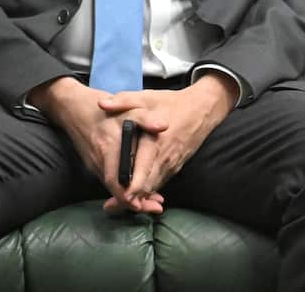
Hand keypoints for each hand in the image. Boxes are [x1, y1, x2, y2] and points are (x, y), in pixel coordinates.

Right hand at [29, 76, 167, 213]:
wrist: (73, 108)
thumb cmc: (104, 108)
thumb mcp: (129, 107)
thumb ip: (146, 119)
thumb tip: (164, 126)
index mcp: (109, 149)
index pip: (117, 182)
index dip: (130, 197)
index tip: (147, 205)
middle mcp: (100, 162)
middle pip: (117, 191)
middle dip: (136, 202)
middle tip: (156, 207)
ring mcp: (95, 164)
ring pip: (114, 187)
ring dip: (131, 195)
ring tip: (152, 202)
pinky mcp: (94, 163)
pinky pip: (110, 180)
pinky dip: (123, 187)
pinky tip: (138, 187)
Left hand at [96, 73, 238, 212]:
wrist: (203, 108)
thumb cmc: (172, 103)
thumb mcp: (146, 98)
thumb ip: (123, 101)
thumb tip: (101, 104)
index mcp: (155, 142)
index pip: (142, 173)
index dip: (130, 189)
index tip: (116, 197)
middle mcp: (165, 158)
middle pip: (147, 187)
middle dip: (130, 199)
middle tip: (111, 206)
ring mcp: (172, 164)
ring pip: (154, 188)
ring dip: (139, 198)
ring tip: (119, 205)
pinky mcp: (176, 166)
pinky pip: (160, 182)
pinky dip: (148, 191)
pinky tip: (136, 195)